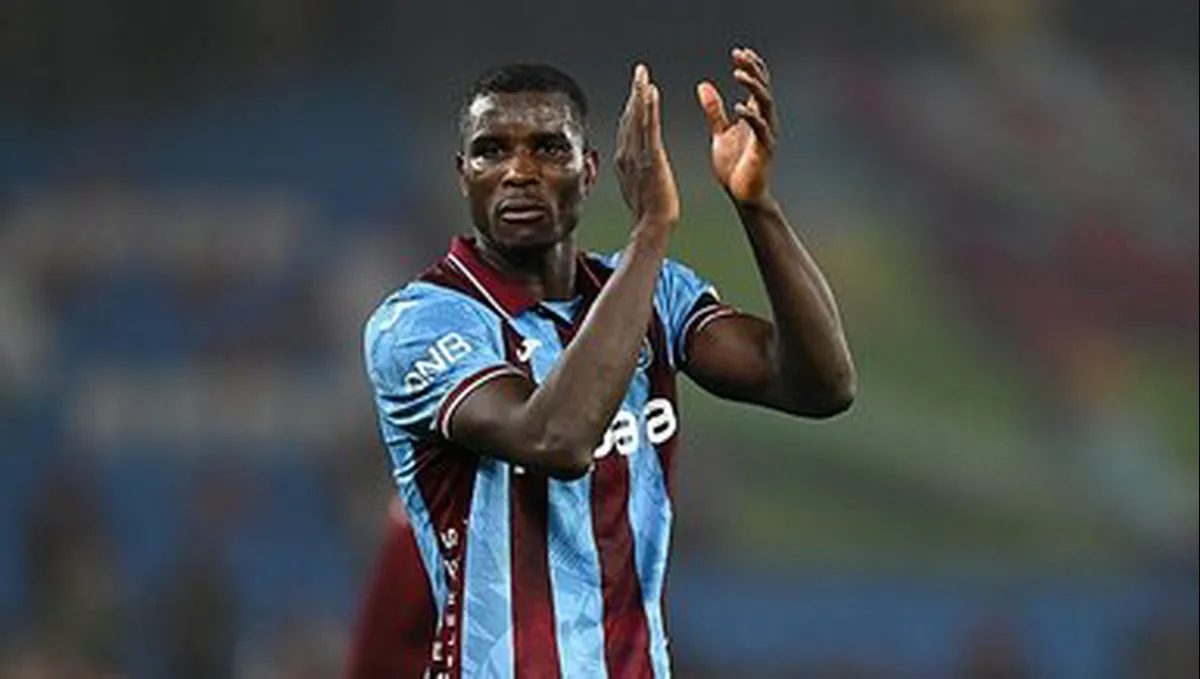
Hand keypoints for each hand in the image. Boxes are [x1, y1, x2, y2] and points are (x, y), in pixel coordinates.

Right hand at [614, 63, 679, 229]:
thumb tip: (630, 166)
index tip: (638, 90)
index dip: (632, 106)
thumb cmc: (650, 213)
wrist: (653, 225)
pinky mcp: (650, 157)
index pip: (627, 126)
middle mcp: (626, 153)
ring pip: (637, 118)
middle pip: (629, 117)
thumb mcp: (637, 187)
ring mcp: (637, 155)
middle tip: (640, 71)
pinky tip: (651, 91)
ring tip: (644, 73)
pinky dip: (648, 107)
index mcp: (624, 160)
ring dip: (640, 93)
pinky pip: (649, 126)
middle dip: (635, 92)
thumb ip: (632, 172)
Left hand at [697, 47, 779, 203]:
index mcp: (755, 116)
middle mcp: (765, 122)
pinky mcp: (763, 151)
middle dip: (753, 70)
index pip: (757, 85)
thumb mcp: (719, 133)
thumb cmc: (733, 166)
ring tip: (738, 74)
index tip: (738, 52)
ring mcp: (766, 136)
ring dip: (753, 88)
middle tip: (739, 55)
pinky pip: (761, 130)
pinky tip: (739, 107)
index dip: (751, 67)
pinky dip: (751, 117)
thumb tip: (703, 85)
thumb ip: (714, 111)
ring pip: (765, 105)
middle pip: (763, 89)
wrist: (741, 195)